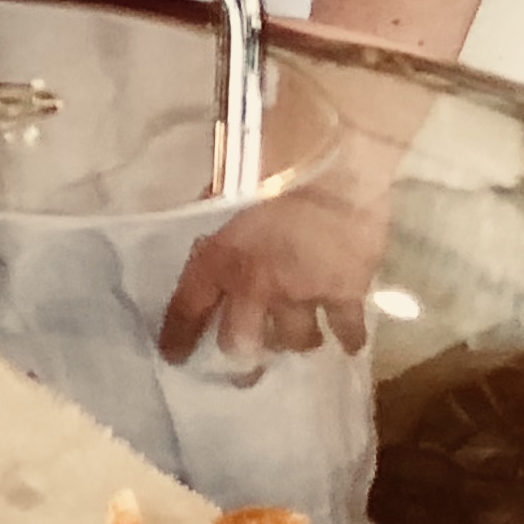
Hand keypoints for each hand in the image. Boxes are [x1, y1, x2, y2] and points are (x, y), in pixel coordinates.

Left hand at [158, 177, 397, 369]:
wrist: (336, 162)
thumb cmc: (273, 159)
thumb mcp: (228, 185)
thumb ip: (217, 214)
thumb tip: (211, 222)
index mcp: (219, 258)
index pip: (188, 308)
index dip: (178, 336)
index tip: (174, 356)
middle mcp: (257, 287)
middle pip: (241, 344)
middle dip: (242, 357)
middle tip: (246, 364)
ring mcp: (303, 295)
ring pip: (294, 342)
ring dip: (294, 342)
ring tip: (300, 338)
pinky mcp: (346, 293)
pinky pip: (347, 330)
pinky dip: (348, 337)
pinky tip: (348, 342)